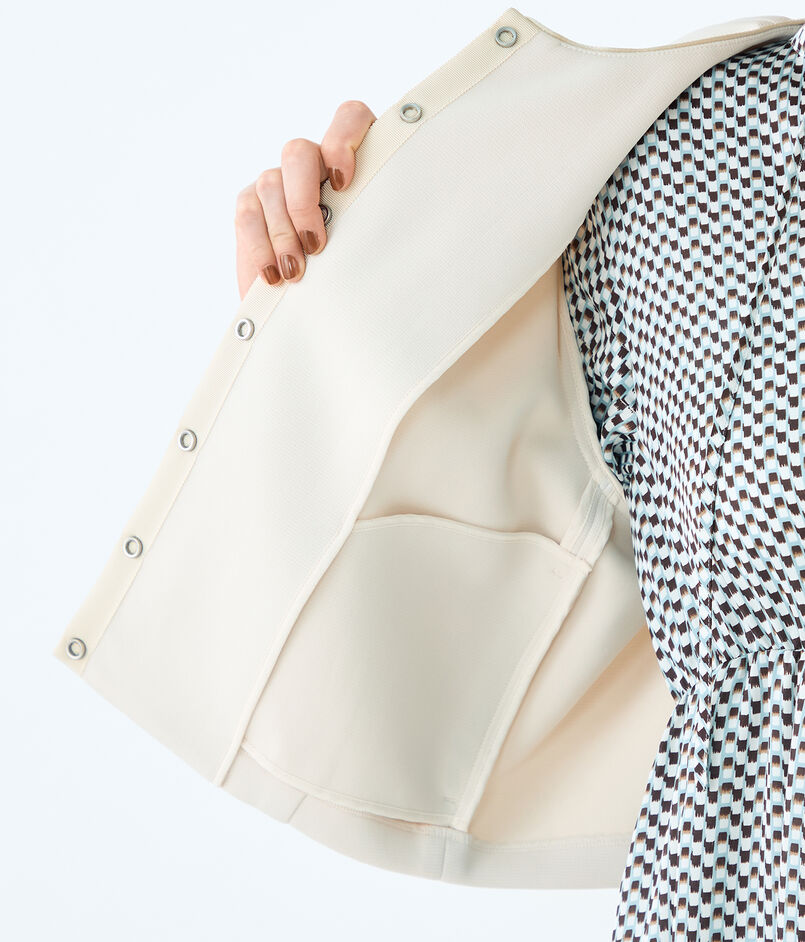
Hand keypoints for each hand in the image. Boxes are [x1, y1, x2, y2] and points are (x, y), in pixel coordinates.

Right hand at [234, 99, 376, 299]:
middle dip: (303, 200)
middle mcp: (315, 164)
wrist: (318, 312)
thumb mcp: (374, 251)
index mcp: (355, 162)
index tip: (343, 184)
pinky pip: (247, 212)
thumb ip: (376, 228)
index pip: (349, 118)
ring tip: (297, 272)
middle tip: (315, 244)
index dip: (342, 140)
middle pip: (297, 152)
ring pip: (270, 183)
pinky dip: (260, 245)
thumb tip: (390, 236)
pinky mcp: (253, 206)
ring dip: (283, 232)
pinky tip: (274, 274)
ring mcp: (280, 182)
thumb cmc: (357, 278)